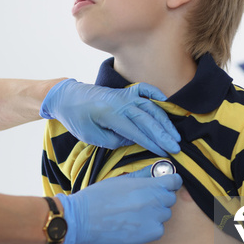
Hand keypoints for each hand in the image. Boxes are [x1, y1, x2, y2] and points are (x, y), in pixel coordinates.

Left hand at [40, 79, 180, 156]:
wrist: (67, 97)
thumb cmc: (76, 118)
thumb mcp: (91, 136)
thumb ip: (114, 140)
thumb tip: (134, 141)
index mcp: (109, 114)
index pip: (136, 131)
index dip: (151, 143)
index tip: (163, 152)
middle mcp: (120, 102)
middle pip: (147, 118)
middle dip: (163, 134)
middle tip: (176, 147)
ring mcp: (124, 94)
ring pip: (150, 106)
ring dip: (164, 120)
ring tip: (175, 134)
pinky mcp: (124, 91)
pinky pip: (145, 90)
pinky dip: (157, 96)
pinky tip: (168, 104)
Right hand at [55, 166, 182, 243]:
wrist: (81, 220)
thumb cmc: (97, 197)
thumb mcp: (119, 180)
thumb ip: (141, 175)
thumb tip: (155, 170)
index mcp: (146, 186)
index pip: (174, 182)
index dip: (170, 181)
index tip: (166, 182)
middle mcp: (153, 203)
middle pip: (170, 198)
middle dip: (161, 197)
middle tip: (145, 198)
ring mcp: (152, 220)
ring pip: (165, 215)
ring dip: (156, 212)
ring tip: (136, 212)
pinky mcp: (147, 236)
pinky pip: (159, 229)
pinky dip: (151, 227)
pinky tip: (135, 224)